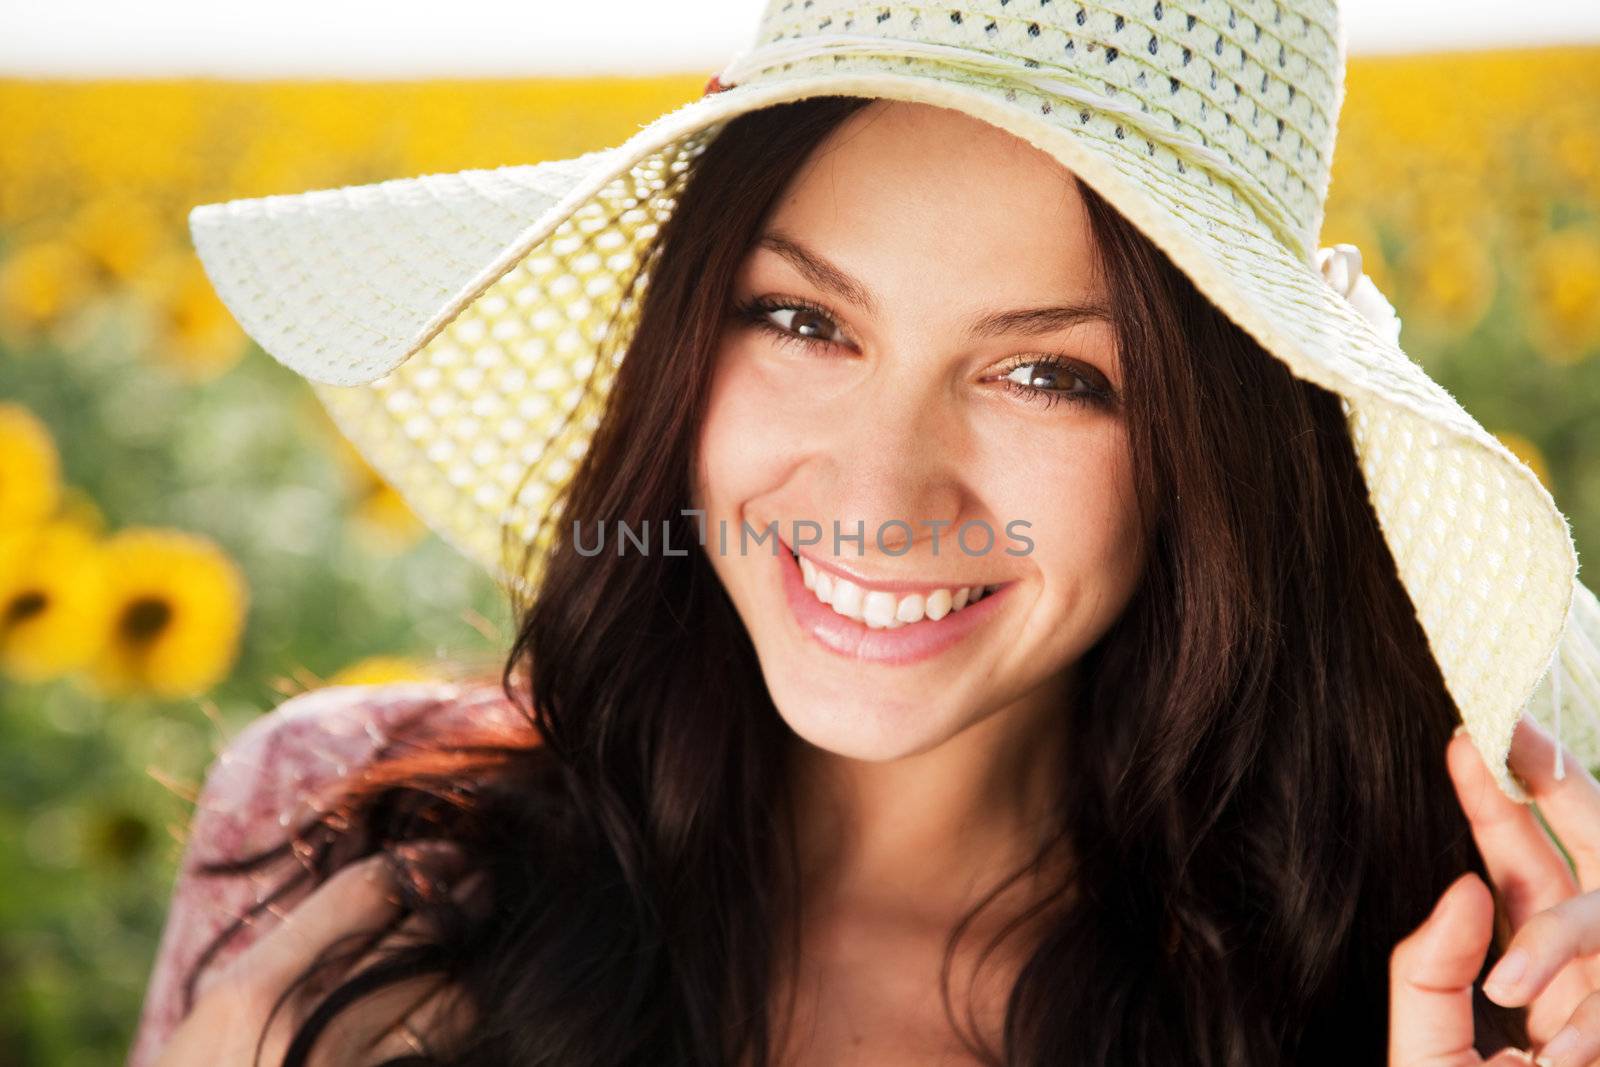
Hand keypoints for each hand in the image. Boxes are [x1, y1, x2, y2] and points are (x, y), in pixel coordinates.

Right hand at [152, 842, 478, 1065]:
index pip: (365, 896)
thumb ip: (294, 945)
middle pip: (421, 939)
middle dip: (461, 899)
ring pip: (453, 997)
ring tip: (478, 926)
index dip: (416, 864)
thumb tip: (378, 887)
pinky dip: (459, 1011)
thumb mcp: (223, 1003)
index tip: (444, 852)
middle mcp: (313, 1029)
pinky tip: (461, 988)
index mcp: (258, 989)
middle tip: (479, 877)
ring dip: (471, 954)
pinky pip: (442, 1046)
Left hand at [1390, 713, 1599, 1065]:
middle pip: (1578, 876)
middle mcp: (1581, 988)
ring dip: (1564, 953)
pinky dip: (1587, 1025)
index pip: (1521, 872)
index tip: (1474, 733)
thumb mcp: (1426, 1055)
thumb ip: (1431, 974)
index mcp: (1531, 978)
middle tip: (1503, 743)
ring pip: (1598, 929)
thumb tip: (1464, 886)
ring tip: (1528, 1019)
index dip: (1503, 803)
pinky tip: (1555, 1053)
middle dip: (1557, 806)